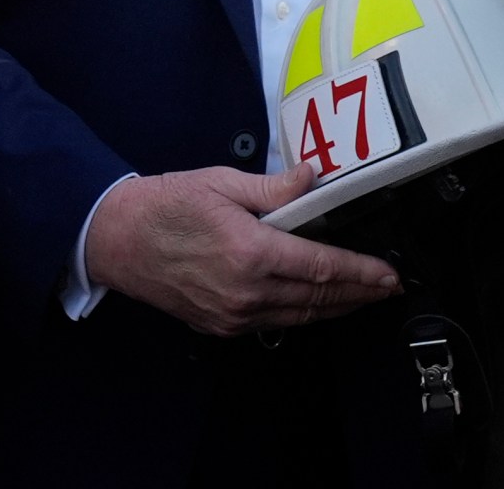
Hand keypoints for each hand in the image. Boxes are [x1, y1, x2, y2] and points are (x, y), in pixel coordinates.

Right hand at [83, 164, 401, 335]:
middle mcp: (245, 292)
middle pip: (318, 297)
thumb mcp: (222, 183)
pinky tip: (315, 302)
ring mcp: (232, 315)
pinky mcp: (220, 325)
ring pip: (299, 316)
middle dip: (358, 293)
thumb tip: (314, 178)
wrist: (115, 239)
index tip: (388, 274)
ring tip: (361, 296)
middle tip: (387, 286)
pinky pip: (274, 323)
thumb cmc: (164, 206)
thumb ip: (275, 188)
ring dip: (335, 307)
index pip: (322, 267)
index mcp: (250, 253)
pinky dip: (302, 313)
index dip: (361, 272)